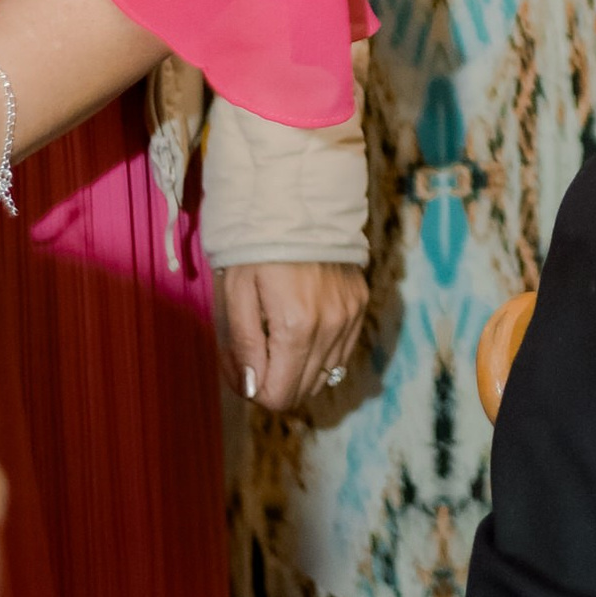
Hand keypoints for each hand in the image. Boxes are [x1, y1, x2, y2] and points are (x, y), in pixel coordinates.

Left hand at [216, 262, 367, 410]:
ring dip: (297, 370)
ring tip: (275, 342)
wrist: (297, 201)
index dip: (253, 391)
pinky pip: (342, 351)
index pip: (279, 395)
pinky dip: (320, 353)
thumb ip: (244, 346)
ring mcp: (351, 315)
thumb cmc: (255, 247)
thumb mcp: (236, 295)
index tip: (240, 368)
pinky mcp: (360, 303)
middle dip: (274, 384)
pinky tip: (300, 333)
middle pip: (303, 391)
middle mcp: (331, 327)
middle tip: (252, 357)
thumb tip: (252, 387)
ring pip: (326, 375)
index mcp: (297, 327)